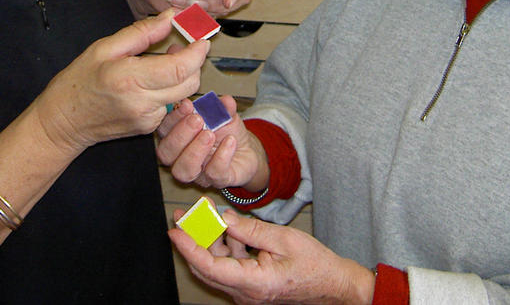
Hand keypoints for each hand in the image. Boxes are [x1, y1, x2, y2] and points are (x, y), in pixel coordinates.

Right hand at [35, 10, 208, 152]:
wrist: (63, 122)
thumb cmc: (77, 83)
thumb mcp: (104, 48)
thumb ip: (141, 32)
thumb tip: (169, 17)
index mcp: (131, 80)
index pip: (181, 68)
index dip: (197, 51)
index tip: (201, 38)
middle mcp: (143, 104)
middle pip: (190, 82)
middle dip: (194, 62)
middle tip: (181, 45)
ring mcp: (147, 120)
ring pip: (183, 95)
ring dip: (182, 76)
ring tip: (163, 61)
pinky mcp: (148, 128)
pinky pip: (170, 105)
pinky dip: (170, 90)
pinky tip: (153, 80)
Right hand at [155, 94, 266, 190]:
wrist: (246, 151)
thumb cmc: (227, 132)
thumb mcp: (224, 114)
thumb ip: (221, 107)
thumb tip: (223, 100)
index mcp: (178, 136)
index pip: (164, 129)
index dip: (173, 117)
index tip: (187, 105)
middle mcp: (181, 157)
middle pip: (166, 152)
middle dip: (180, 134)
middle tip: (198, 120)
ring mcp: (198, 172)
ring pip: (183, 170)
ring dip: (195, 150)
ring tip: (210, 134)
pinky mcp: (217, 180)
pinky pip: (213, 174)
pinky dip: (221, 156)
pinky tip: (230, 141)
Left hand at [169, 209, 375, 304]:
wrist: (334, 285)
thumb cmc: (315, 265)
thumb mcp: (283, 239)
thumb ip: (249, 230)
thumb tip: (222, 218)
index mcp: (253, 283)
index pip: (210, 266)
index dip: (189, 247)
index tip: (175, 230)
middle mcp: (246, 293)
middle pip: (207, 268)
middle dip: (192, 241)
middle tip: (182, 218)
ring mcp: (248, 293)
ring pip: (217, 267)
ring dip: (209, 242)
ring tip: (203, 216)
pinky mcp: (251, 287)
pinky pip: (230, 267)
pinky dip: (225, 247)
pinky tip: (227, 228)